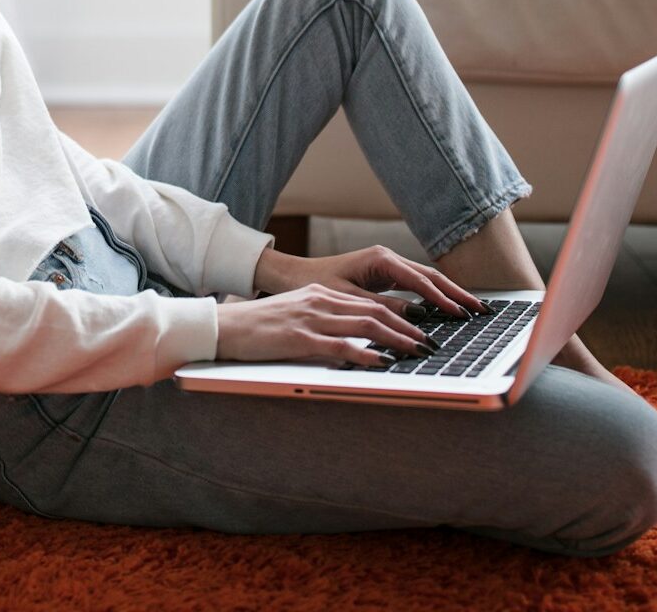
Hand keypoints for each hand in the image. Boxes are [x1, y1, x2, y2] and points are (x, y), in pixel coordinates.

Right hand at [216, 282, 436, 367]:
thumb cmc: (258, 327)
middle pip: (374, 311)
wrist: (224, 326)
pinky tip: (383, 362)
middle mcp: (320, 301)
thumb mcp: (295, 316)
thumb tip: (353, 340)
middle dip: (408, 328)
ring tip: (418, 352)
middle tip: (431, 343)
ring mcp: (310, 318)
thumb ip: (323, 322)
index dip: (399, 316)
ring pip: (365, 325)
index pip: (369, 303)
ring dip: (397, 340)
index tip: (420, 330)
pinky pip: (340, 346)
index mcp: (320, 294)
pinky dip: (366, 353)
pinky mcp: (300, 338)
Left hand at [253, 243, 487, 319]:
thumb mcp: (349, 300)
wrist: (295, 276)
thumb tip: (417, 318)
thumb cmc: (316, 285)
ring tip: (473, 310)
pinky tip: (448, 309)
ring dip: (449, 294)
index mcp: (381, 259)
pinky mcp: (385, 274)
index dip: (442, 300)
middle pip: (431, 276)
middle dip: (457, 293)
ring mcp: (388, 265)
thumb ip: (383, 308)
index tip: (462, 315)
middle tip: (481, 310)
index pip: (421, 281)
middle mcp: (388, 258)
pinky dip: (434, 296)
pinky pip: (416, 285)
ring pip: (426, 280)